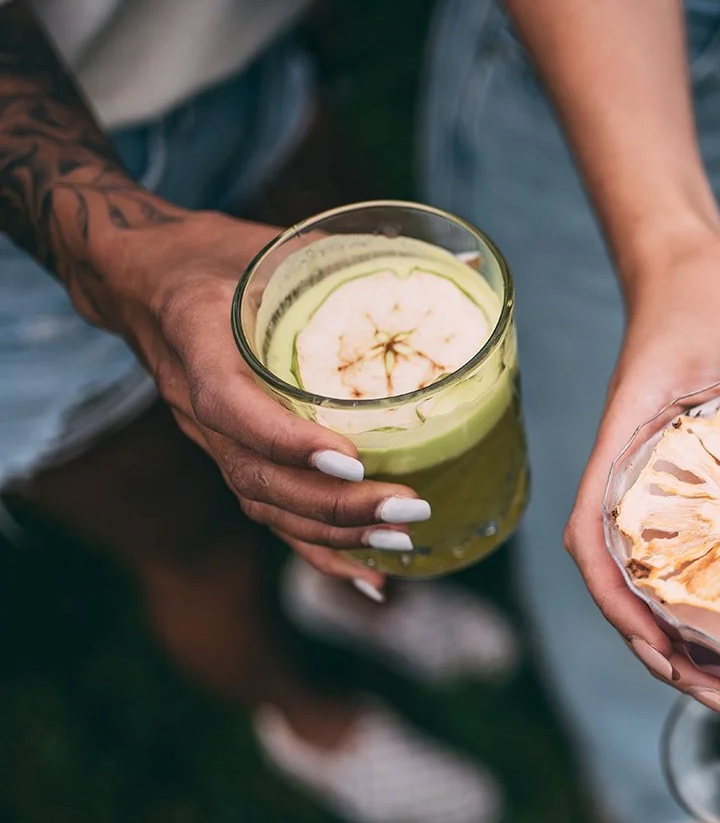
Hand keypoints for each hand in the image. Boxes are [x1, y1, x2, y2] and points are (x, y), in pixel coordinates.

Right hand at [89, 209, 422, 592]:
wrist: (146, 280)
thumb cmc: (220, 257)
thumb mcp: (276, 241)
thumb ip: (358, 254)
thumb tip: (471, 258)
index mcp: (200, 339)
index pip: (231, 406)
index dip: (285, 440)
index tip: (349, 458)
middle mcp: (197, 403)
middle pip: (256, 476)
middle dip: (335, 503)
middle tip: (409, 507)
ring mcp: (210, 440)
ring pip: (264, 505)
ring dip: (334, 531)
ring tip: (401, 540)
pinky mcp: (230, 460)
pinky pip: (270, 517)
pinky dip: (320, 553)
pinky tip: (369, 581)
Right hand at [564, 233, 719, 716]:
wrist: (689, 268)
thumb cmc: (710, 296)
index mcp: (625, 450)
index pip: (595, 544)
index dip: (622, 610)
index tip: (667, 653)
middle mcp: (629, 482)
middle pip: (625, 593)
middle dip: (671, 661)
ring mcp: (653, 493)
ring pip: (653, 591)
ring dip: (693, 650)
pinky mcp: (683, 492)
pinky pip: (687, 561)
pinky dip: (711, 609)